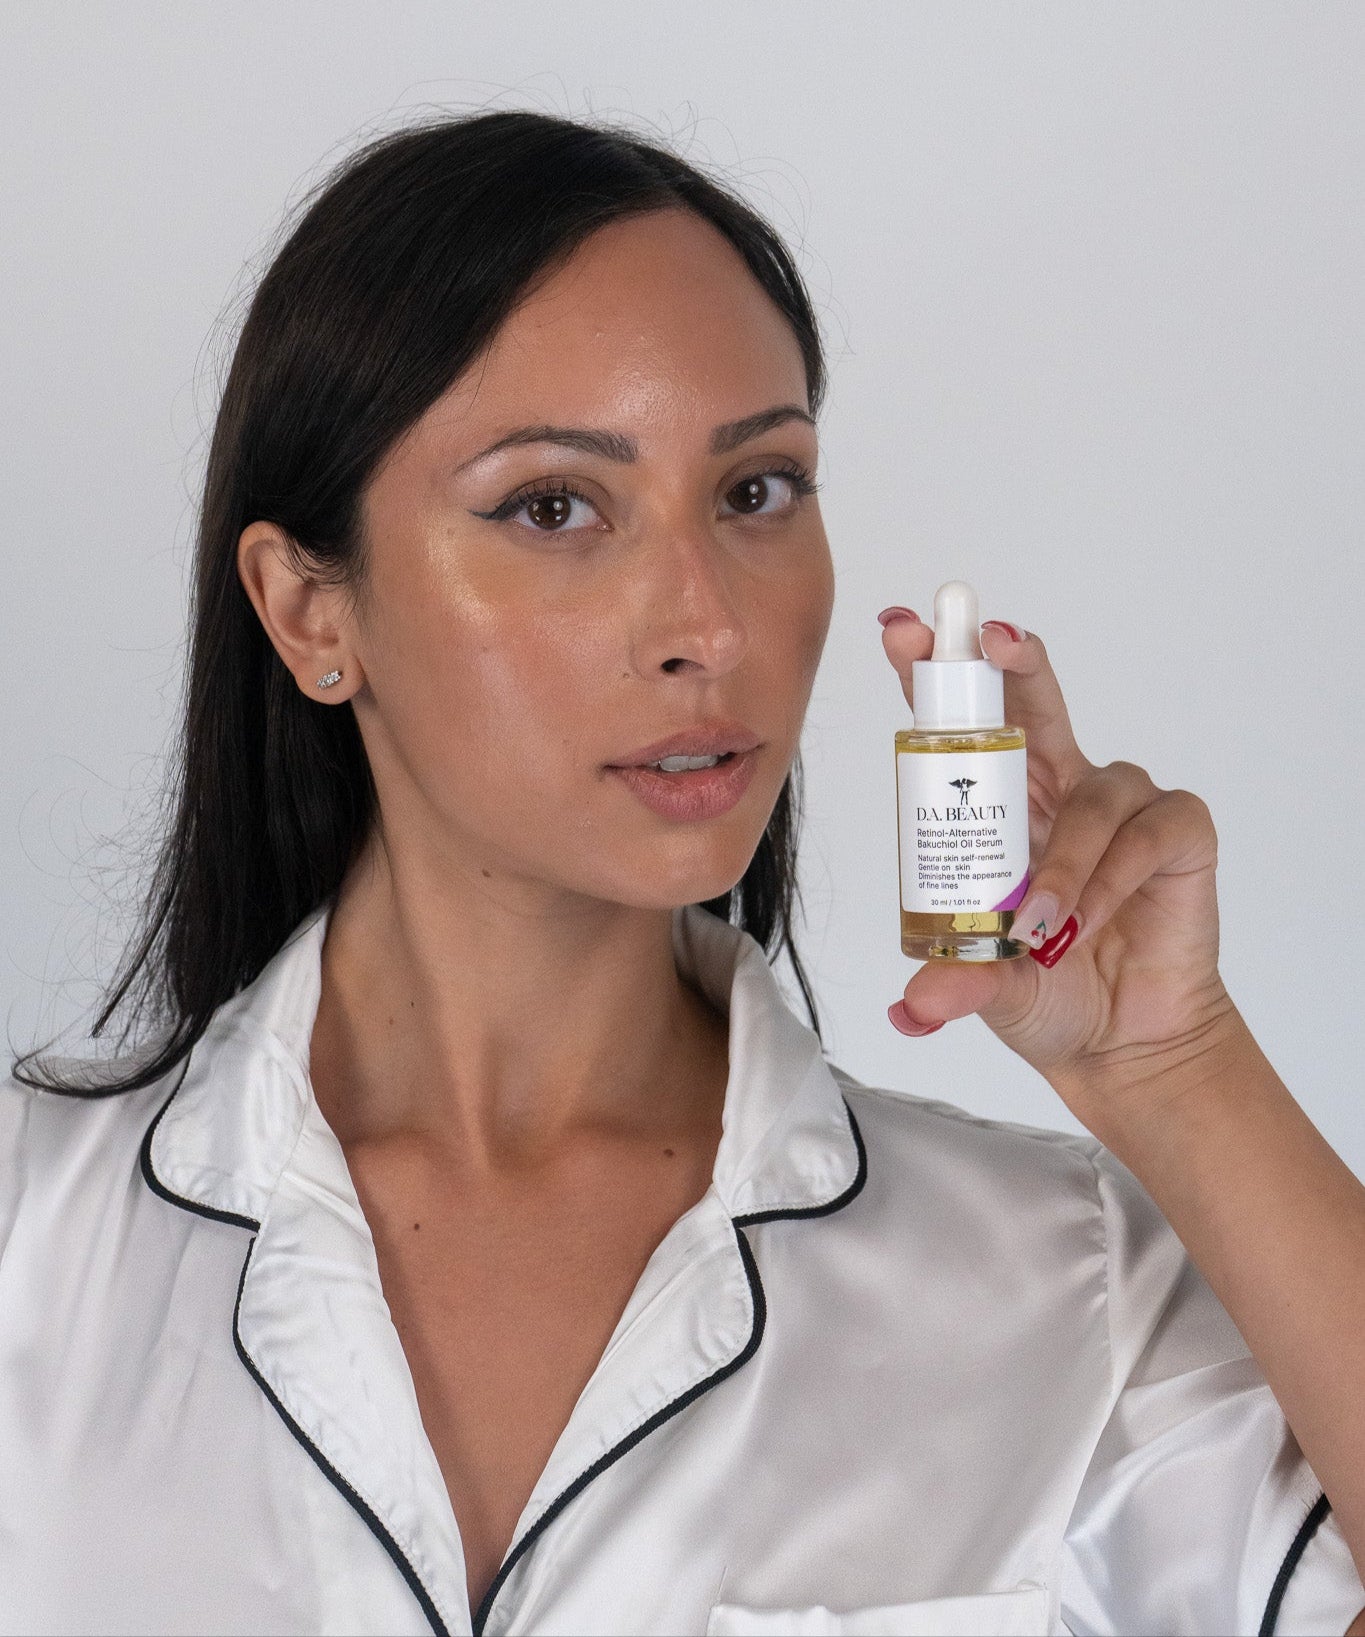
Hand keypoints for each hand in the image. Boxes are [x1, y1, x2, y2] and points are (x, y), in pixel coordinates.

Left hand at [879, 608, 1238, 1138]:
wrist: (1125, 1041)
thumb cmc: (1052, 990)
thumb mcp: (990, 987)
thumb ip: (957, 984)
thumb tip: (914, 1006)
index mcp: (1003, 804)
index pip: (965, 728)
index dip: (936, 677)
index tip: (899, 633)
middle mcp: (1060, 788)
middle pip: (1034, 701)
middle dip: (1011, 661)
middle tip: (991, 639)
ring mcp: (1122, 804)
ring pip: (1091, 796)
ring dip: (1062, 862)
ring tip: (1039, 926)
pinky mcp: (1178, 830)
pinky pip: (1142, 833)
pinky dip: (1110, 879)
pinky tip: (1090, 920)